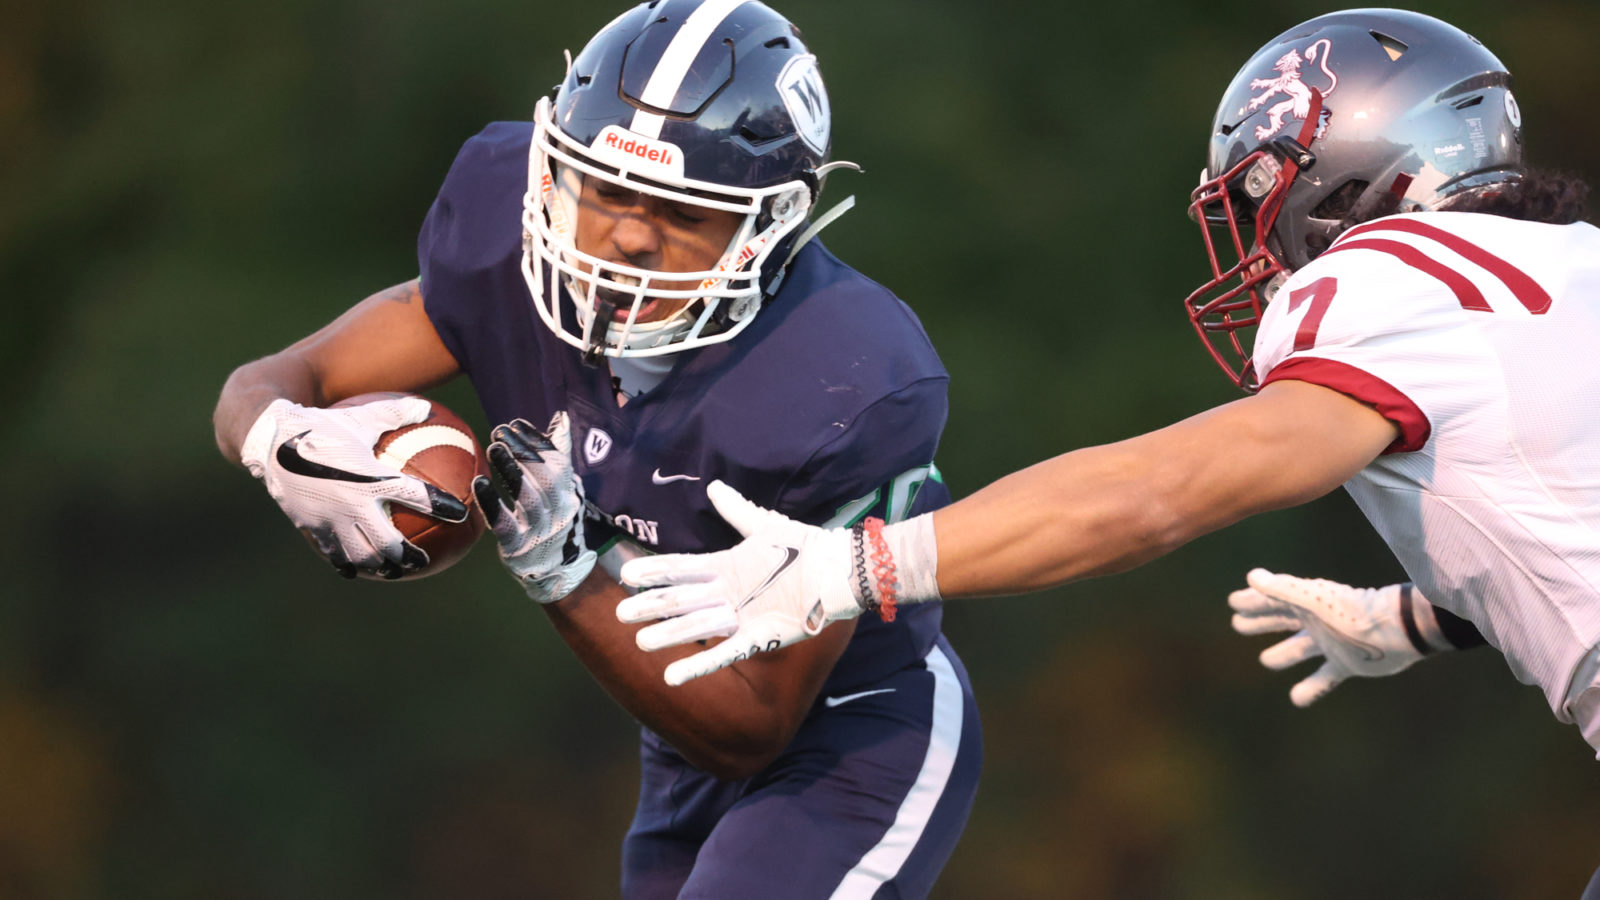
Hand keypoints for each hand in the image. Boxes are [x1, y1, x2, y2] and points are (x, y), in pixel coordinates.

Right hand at [239, 396, 469, 578]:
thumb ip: (396, 413)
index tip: (462, 514)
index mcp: (371, 478)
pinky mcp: (311, 527)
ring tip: (393, 572)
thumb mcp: (362, 416)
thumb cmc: (321, 424)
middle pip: (389, 542)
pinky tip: (355, 569)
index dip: (442, 506)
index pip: (416, 495)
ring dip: (380, 566)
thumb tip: (426, 408)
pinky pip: (332, 553)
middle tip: (424, 560)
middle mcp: (353, 504)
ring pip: (360, 555)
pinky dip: (347, 563)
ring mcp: (331, 520)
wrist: (270, 439)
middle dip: (409, 555)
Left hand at [472, 412, 595, 603]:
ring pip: (528, 498)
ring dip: (510, 470)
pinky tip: (479, 483)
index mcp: (569, 494)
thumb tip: (562, 418)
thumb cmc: (554, 522)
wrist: (557, 572)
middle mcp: (559, 511)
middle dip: (523, 452)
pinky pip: (504, 523)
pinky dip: (492, 503)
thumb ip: (559, 456)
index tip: (516, 423)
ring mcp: (540, 530)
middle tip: (500, 431)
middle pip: (545, 478)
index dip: (537, 441)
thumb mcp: (563, 490)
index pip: (557, 463)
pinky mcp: (519, 547)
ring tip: (493, 447)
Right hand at [617, 481, 861, 685]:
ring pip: (696, 627)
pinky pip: (724, 654)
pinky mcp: (757, 639)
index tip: (626, 572)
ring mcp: (740, 618)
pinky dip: (698, 665)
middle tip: (621, 611)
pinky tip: (672, 676)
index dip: (655, 570)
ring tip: (641, 641)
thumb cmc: (804, 547)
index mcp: (726, 567)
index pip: (682, 568)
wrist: (835, 572)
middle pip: (682, 600)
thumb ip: (737, 510)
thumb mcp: (765, 526)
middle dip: (652, 605)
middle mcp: (727, 595)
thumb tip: (713, 486)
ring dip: (669, 635)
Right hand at [1228, 568, 1424, 706]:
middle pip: (1282, 620)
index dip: (1252, 601)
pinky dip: (1311, 688)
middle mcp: (1316, 622)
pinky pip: (1324, 678)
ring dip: (1283, 654)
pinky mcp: (1347, 664)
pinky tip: (1297, 699)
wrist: (1399, 631)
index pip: (1272, 600)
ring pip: (1300, 649)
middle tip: (1238, 624)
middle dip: (1260, 621)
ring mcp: (1331, 643)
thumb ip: (1283, 590)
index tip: (1233, 602)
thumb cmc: (1355, 613)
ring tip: (1266, 660)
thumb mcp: (1314, 600)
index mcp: (1307, 603)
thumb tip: (1251, 577)